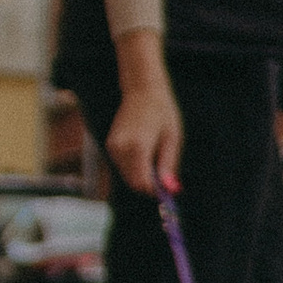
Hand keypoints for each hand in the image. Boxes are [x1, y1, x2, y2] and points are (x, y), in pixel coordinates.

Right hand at [106, 39, 181, 197]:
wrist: (142, 91)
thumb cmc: (162, 113)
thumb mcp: (172, 139)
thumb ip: (168, 165)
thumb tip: (171, 190)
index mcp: (138, 147)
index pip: (142, 183)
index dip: (156, 190)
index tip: (169, 190)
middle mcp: (121, 148)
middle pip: (134, 182)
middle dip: (150, 185)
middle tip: (166, 177)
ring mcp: (113, 147)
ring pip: (128, 176)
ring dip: (142, 175)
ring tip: (156, 154)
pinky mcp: (110, 145)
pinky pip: (123, 166)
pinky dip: (135, 167)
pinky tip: (146, 150)